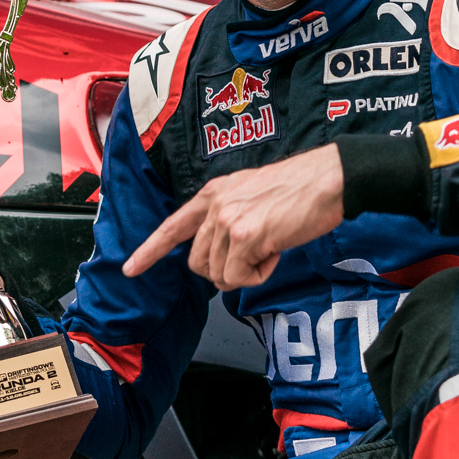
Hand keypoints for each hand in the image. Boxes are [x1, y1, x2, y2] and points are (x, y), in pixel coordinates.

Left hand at [123, 144, 345, 289]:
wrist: (328, 180)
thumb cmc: (299, 190)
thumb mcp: (251, 197)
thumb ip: (228, 220)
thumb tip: (222, 258)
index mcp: (213, 194)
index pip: (172, 226)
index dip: (150, 251)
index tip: (130, 268)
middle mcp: (214, 206)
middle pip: (199, 264)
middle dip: (225, 271)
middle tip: (256, 255)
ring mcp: (227, 220)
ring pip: (219, 275)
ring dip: (247, 272)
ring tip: (270, 246)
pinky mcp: (245, 236)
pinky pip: (240, 278)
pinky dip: (260, 274)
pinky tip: (276, 251)